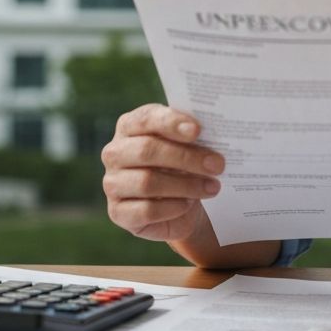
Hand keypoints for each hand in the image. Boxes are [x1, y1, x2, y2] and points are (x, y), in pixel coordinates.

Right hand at [101, 104, 224, 242]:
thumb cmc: (184, 164)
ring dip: (186, 185)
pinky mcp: (118, 212)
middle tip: (217, 164)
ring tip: (212, 187)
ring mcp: (112, 183)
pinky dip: (173, 207)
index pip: (146, 119)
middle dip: (186, 157)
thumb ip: (193, 135)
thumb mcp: (189, 145)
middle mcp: (115, 153)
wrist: (180, 203)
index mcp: (130, 126)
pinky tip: (189, 204)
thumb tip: (214, 132)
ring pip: (148, 182)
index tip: (198, 130)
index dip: (172, 123)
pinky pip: (146, 210)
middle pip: (147, 150)